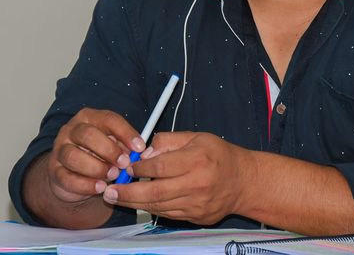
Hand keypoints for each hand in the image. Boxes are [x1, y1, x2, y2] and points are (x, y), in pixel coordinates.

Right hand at [47, 108, 144, 205]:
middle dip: (109, 150)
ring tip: (112, 176)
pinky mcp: (54, 171)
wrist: (71, 173)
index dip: (126, 133)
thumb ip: (124, 146)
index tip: (140, 148)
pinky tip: (100, 188)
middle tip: (124, 163)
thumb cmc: (97, 154)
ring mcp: (60, 150)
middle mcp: (72, 130)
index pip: (108, 119)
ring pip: (74, 156)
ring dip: (96, 168)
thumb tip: (139, 153)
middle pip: (87, 135)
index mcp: (90, 118)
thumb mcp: (113, 145)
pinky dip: (86, 185)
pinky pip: (67, 178)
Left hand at [101, 132, 253, 225]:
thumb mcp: (196, 137)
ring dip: (136, 203)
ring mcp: (197, 204)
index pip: (160, 166)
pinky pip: (168, 214)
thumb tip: (145, 151)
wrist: (244, 182)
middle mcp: (197, 184)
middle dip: (128, 193)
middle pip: (155, 192)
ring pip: (159, 206)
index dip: (139, 168)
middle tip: (109, 191)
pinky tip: (140, 202)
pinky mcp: (196, 217)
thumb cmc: (219, 154)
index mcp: (197, 160)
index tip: (126, 167)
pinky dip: (151, 208)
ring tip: (118, 198)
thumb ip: (169, 140)